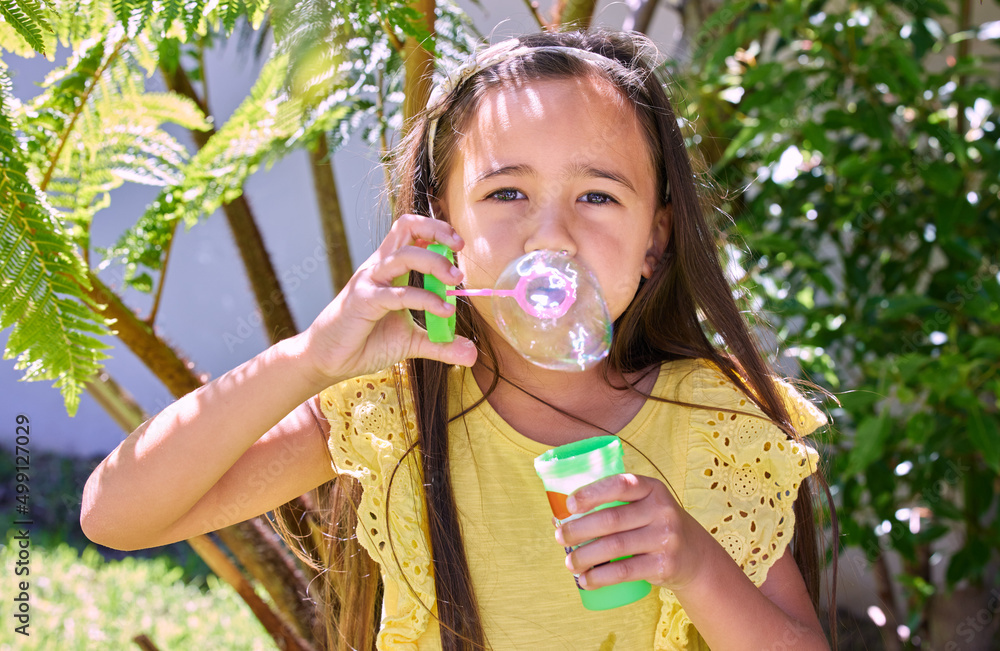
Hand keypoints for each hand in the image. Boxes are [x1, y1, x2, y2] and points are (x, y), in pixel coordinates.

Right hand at [301, 214, 477, 383]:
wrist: (329, 360)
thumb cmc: (366, 342)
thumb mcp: (411, 342)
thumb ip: (440, 343)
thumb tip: (471, 353)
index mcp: (390, 269)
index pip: (411, 231)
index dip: (436, 230)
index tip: (458, 245)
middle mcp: (379, 268)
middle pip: (406, 228)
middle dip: (437, 232)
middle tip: (460, 253)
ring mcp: (370, 282)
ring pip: (404, 256)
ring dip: (435, 263)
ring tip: (455, 280)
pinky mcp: (363, 302)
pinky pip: (398, 295)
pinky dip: (425, 300)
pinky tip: (443, 311)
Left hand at [555, 473, 710, 591]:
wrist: (694, 554)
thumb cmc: (654, 525)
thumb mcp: (644, 505)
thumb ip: (614, 505)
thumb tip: (560, 517)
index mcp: (652, 489)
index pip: (620, 485)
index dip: (592, 493)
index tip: (569, 505)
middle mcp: (662, 510)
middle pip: (612, 519)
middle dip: (579, 529)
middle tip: (560, 537)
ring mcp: (666, 538)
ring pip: (615, 547)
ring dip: (585, 556)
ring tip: (569, 562)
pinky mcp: (665, 565)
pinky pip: (625, 570)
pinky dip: (600, 576)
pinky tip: (585, 579)